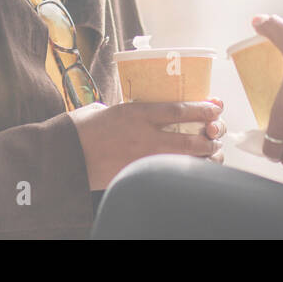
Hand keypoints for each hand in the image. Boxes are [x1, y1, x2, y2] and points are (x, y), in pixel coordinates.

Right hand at [68, 98, 225, 190]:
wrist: (65, 157)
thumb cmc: (82, 129)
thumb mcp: (107, 109)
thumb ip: (130, 109)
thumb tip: (147, 108)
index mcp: (136, 114)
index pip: (179, 110)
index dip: (202, 109)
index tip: (216, 106)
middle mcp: (143, 137)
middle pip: (190, 140)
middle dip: (210, 138)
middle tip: (217, 133)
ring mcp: (142, 160)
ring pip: (184, 161)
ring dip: (204, 158)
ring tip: (213, 153)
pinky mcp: (137, 175)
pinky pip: (170, 174)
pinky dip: (186, 171)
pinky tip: (195, 169)